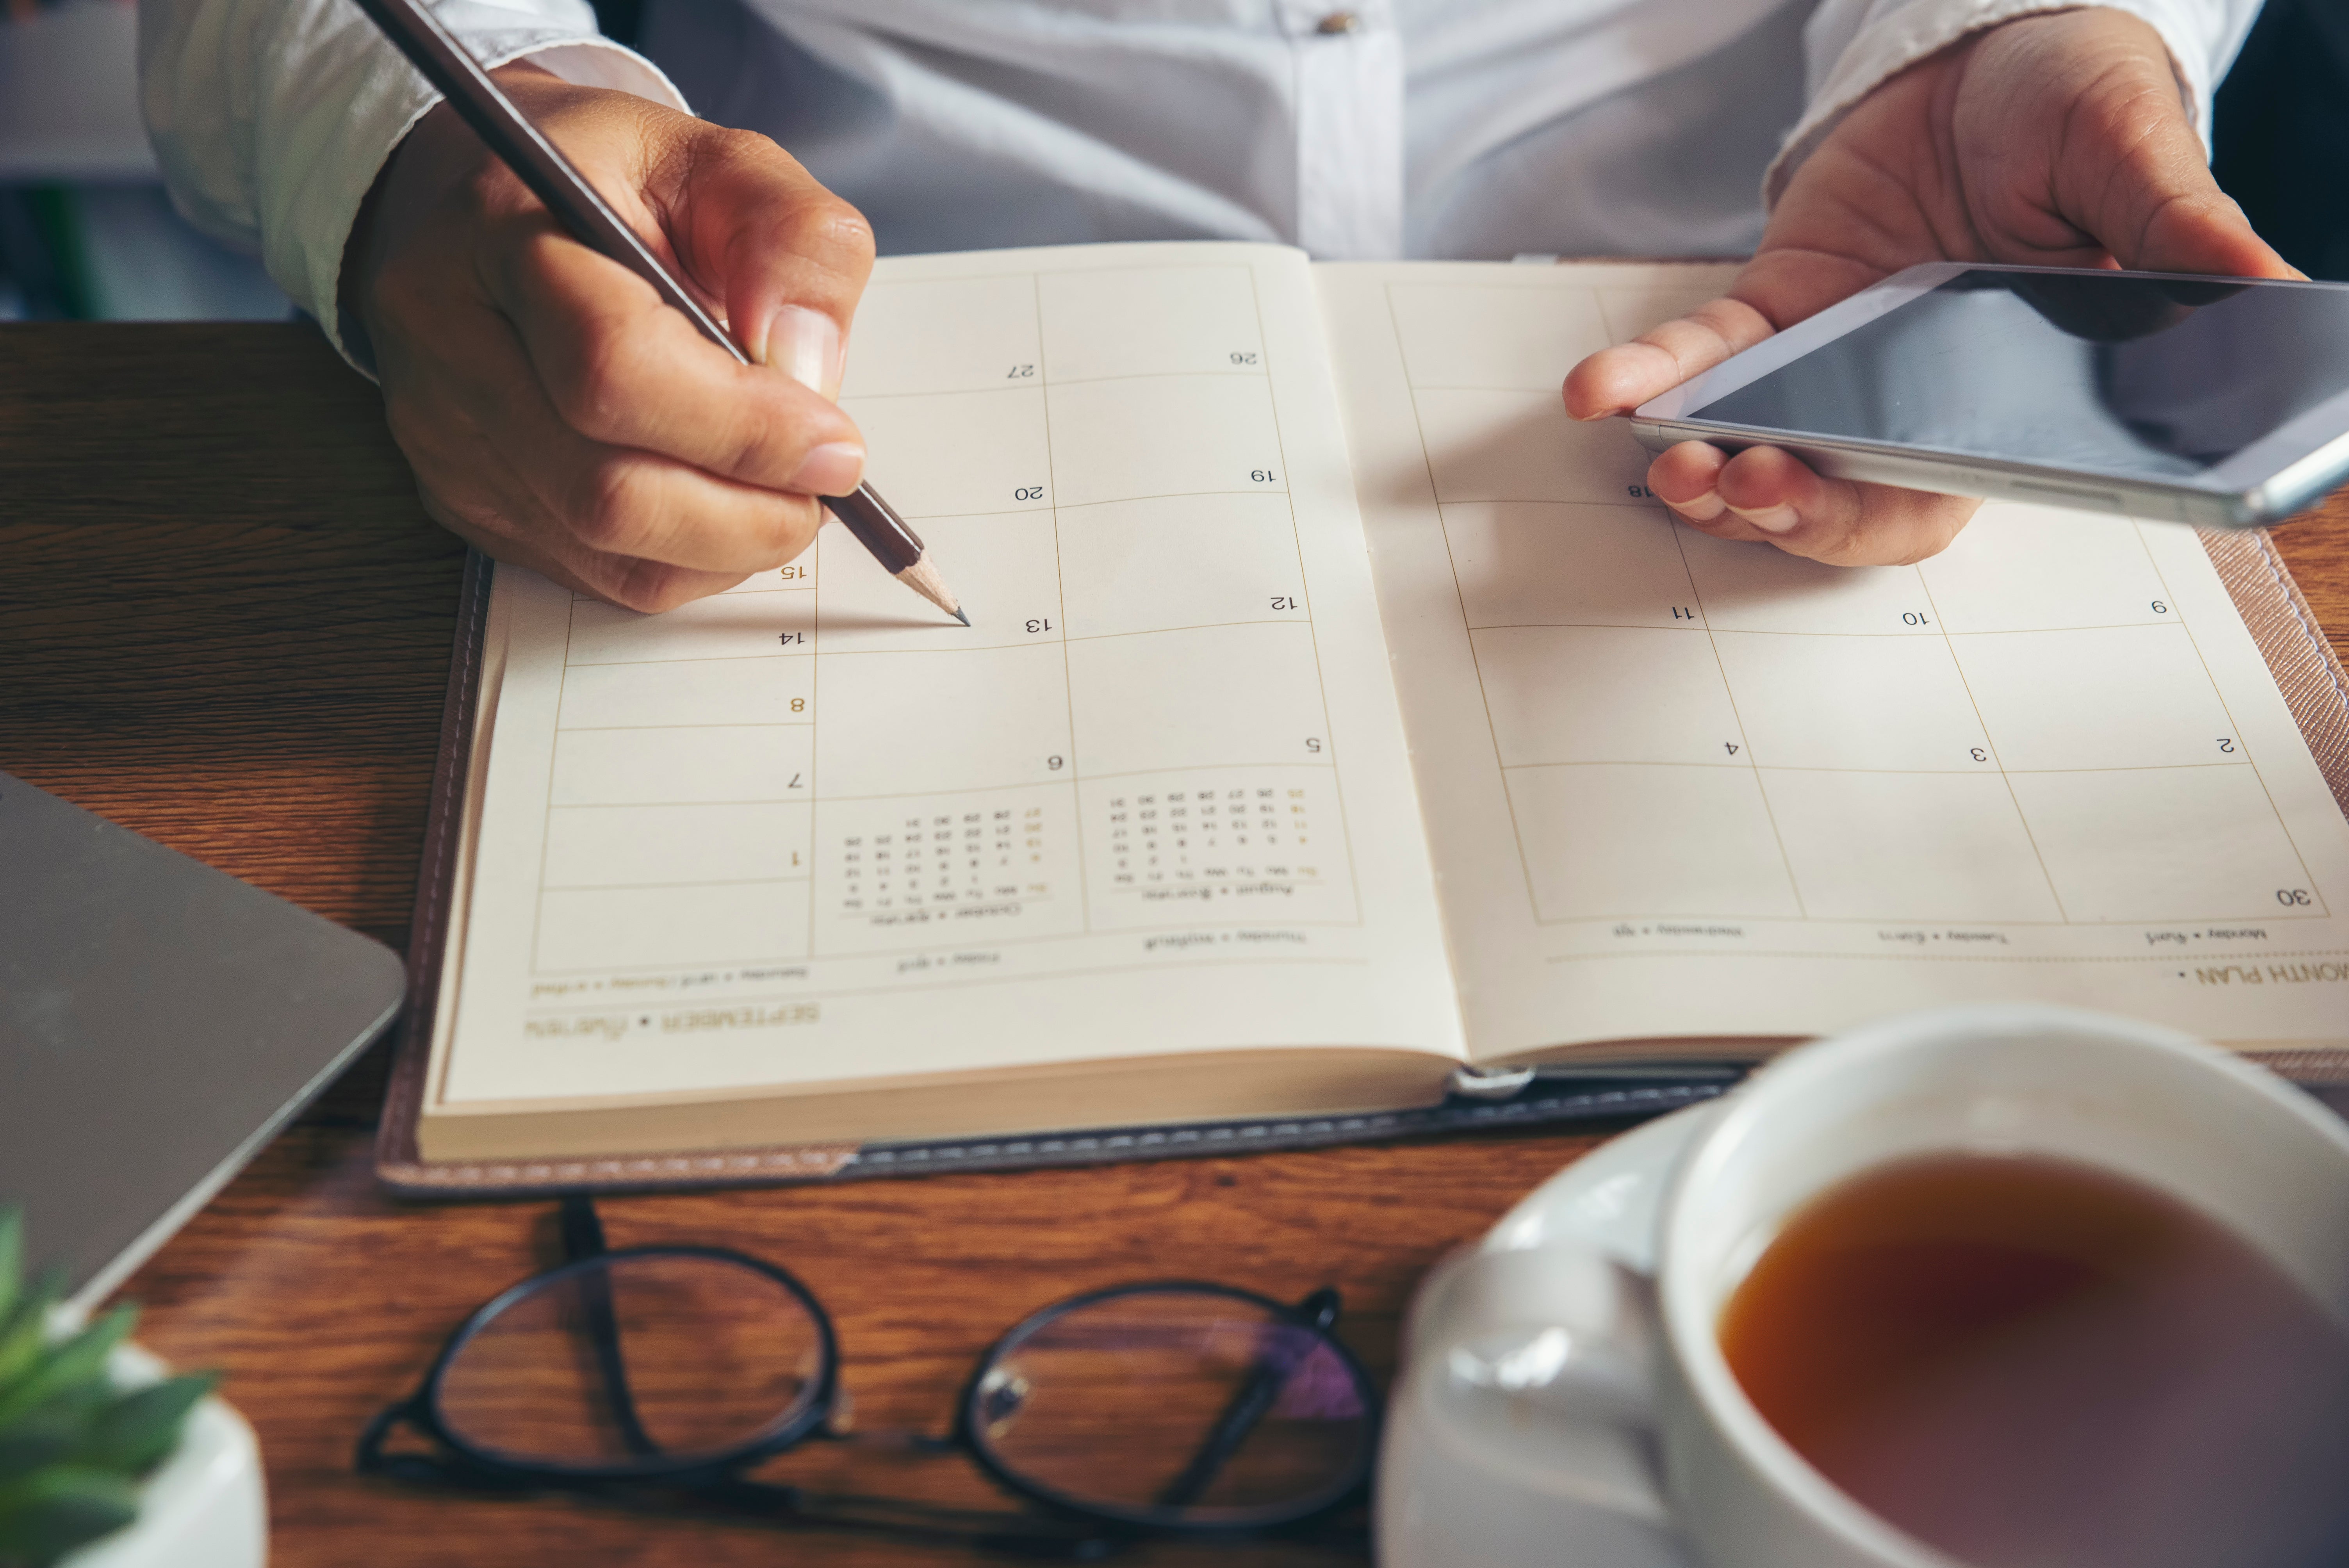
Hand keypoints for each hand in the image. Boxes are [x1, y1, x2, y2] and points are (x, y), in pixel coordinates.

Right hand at [345, 65, 873, 609]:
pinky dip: (689, 559)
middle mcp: (450, 342)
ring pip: (606, 549)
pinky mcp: (464, 500)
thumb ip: (792, 241)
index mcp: (502, 231)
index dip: (744, 428)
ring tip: (784, 491)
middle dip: (747, 509)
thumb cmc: (617, 188)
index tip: (836, 443)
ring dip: (728, 543)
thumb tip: (806, 368)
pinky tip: (723, 507)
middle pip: (604, 488)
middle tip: (825, 483)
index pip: (614, 367)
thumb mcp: (725, 163)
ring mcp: (445, 435)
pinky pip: (598, 575)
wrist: (496, 212)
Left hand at [1564, 8, 2296, 566]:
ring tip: (1672, 465)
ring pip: (1759, 445)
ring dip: (1706, 469)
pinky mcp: (1776, 310)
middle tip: (1739, 489)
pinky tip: (1600, 389)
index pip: (1942, 490)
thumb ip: (2179, 231)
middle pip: (1838, 492)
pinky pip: (1704, 356)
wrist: (1992, 51)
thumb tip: (2263, 290)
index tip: (1824, 505)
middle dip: (1782, 505)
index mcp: (2009, 394)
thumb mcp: (2134, 157)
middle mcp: (1912, 397)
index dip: (1879, 514)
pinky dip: (1650, 376)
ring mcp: (1833, 361)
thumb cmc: (2077, 108)